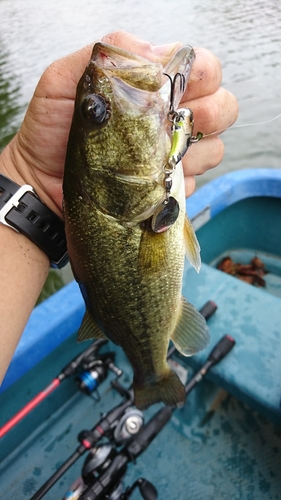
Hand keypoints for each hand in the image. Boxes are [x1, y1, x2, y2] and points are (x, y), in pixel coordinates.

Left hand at [0, 31, 237, 214]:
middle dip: (209, 111)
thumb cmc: (50, 132)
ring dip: (192, 150)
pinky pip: (196, 181)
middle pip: (222, 105)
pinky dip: (179, 179)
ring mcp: (173, 153)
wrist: (41, 183)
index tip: (180, 87)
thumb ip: (108, 54)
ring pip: (215, 146)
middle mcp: (169, 117)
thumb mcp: (65, 81)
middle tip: (176, 123)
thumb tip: (155, 54)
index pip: (201, 68)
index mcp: (152, 86)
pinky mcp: (170, 185)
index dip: (201, 74)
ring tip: (158, 155)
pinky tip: (153, 180)